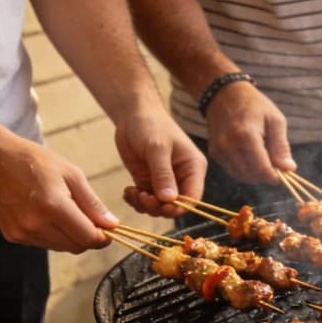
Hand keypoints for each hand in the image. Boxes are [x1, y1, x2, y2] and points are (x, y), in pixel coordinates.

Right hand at [0, 129, 117, 252]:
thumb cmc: (29, 160)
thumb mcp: (69, 173)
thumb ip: (91, 202)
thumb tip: (111, 224)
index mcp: (53, 206)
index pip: (88, 237)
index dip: (102, 237)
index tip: (108, 230)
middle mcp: (35, 224)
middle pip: (76, 246)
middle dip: (87, 237)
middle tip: (88, 219)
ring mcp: (22, 233)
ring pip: (60, 247)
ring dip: (69, 236)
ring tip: (63, 211)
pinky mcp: (13, 236)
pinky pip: (43, 243)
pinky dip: (52, 234)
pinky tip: (45, 214)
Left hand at [116, 95, 207, 218]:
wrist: (133, 114)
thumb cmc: (150, 125)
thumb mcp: (157, 148)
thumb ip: (163, 174)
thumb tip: (169, 200)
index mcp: (193, 169)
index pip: (192, 198)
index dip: (178, 207)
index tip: (159, 205)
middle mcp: (182, 178)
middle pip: (175, 206)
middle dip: (158, 207)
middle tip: (142, 197)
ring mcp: (165, 182)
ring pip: (159, 206)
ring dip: (145, 205)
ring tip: (132, 193)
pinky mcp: (150, 182)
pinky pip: (146, 200)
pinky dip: (137, 201)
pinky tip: (128, 192)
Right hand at [203, 82, 294, 184]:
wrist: (224, 93)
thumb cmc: (253, 104)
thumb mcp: (275, 120)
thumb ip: (281, 146)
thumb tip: (289, 169)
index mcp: (246, 136)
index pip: (262, 170)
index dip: (275, 177)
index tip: (284, 174)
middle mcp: (229, 146)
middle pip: (252, 176)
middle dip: (265, 175)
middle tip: (274, 164)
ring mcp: (219, 151)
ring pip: (242, 177)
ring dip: (255, 174)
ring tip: (262, 158)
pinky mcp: (215, 154)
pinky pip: (233, 171)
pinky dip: (244, 170)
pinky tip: (250, 157)